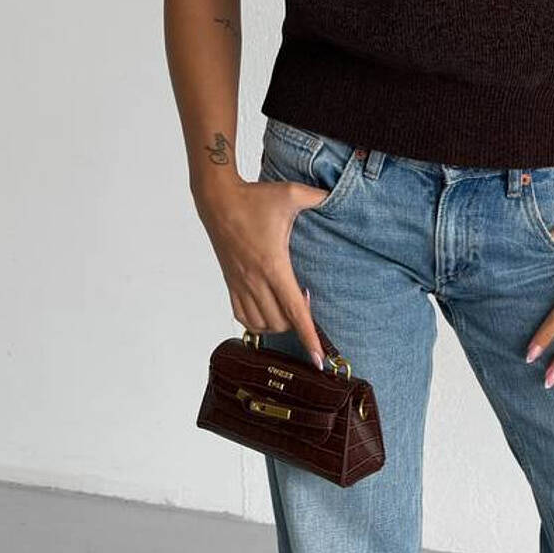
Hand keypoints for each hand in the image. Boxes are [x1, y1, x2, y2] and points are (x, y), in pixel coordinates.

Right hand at [192, 173, 328, 367]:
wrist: (217, 199)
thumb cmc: (254, 197)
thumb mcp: (291, 193)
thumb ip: (317, 197)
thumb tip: (337, 195)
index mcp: (273, 265)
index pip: (295, 310)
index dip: (309, 336)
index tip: (319, 359)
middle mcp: (255, 280)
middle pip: (280, 323)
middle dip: (297, 323)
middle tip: (305, 300)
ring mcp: (241, 284)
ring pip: (262, 325)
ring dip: (279, 325)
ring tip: (288, 306)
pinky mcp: (230, 283)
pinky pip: (243, 317)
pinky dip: (258, 322)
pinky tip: (269, 311)